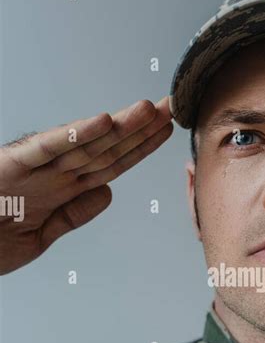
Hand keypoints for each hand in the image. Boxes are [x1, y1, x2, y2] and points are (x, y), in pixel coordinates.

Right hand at [0, 96, 173, 274]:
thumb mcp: (40, 236)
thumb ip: (73, 214)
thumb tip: (107, 192)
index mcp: (60, 189)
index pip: (110, 164)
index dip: (139, 149)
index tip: (165, 132)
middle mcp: (52, 174)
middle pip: (106, 148)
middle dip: (139, 129)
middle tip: (171, 106)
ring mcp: (34, 170)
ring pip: (85, 144)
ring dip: (120, 127)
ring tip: (150, 109)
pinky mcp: (11, 168)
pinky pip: (47, 148)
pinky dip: (74, 135)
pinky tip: (102, 121)